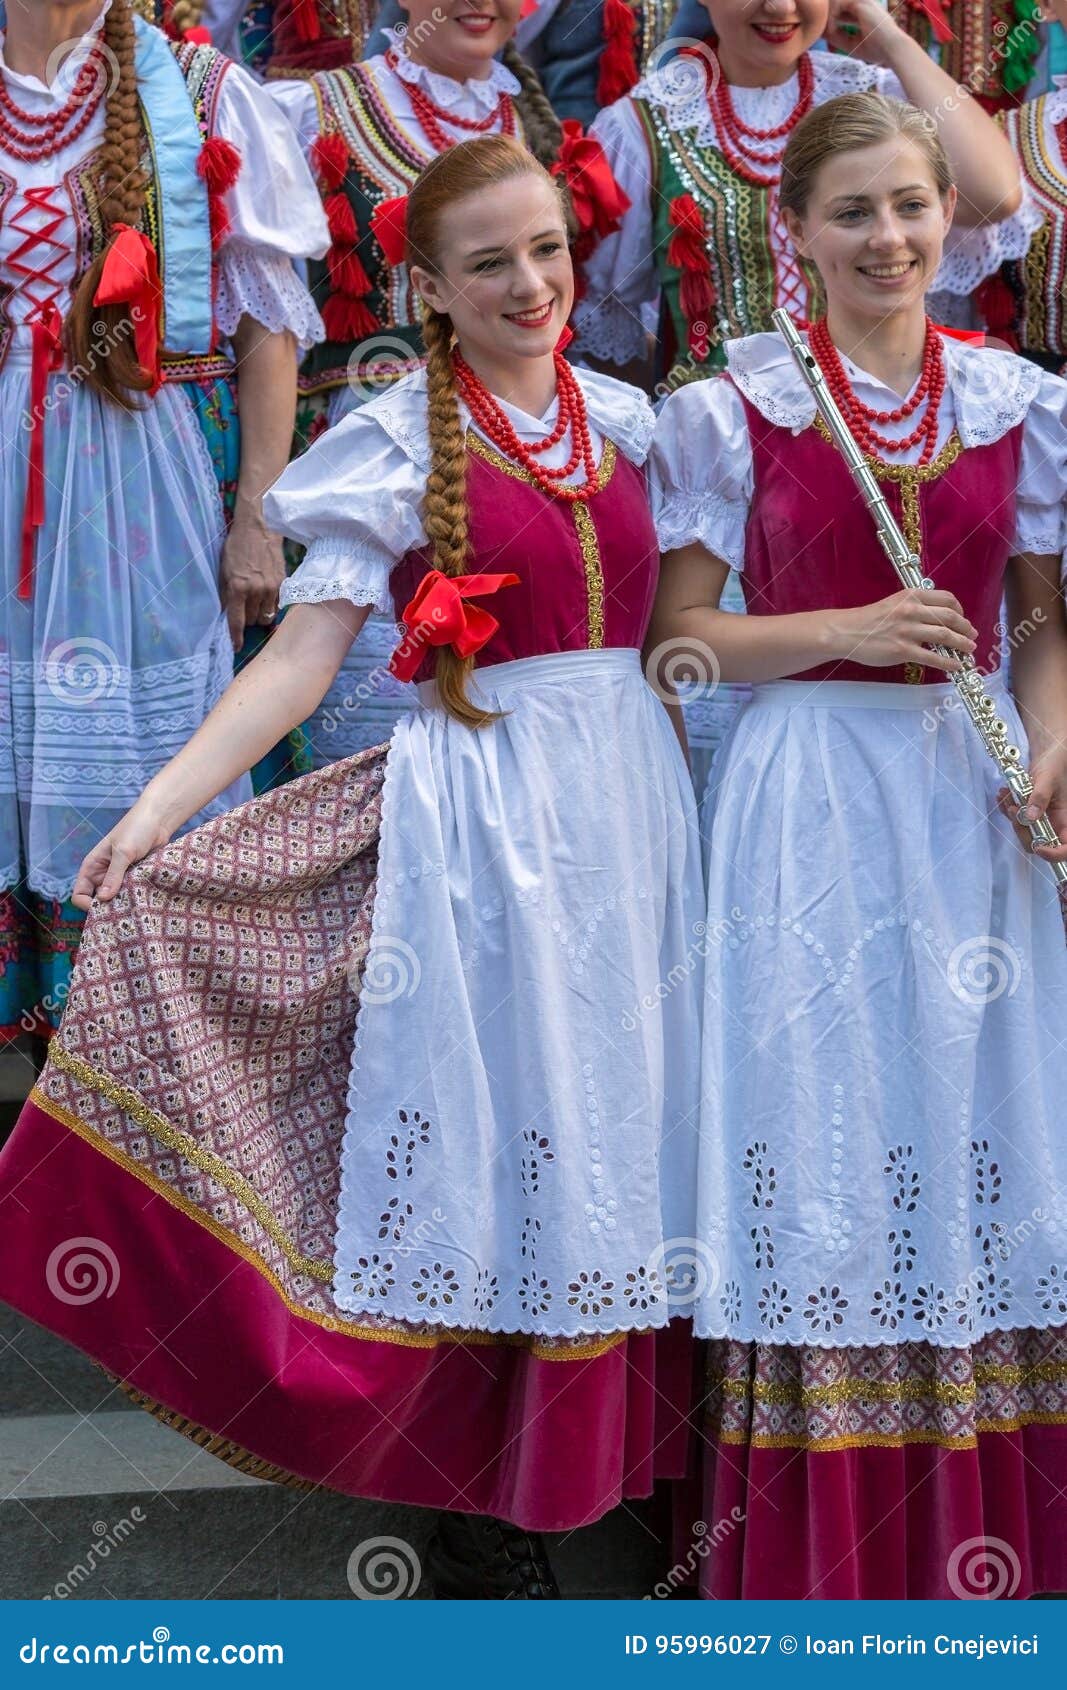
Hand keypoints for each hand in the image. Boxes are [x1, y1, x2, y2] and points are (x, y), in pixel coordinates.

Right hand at [71, 797, 173, 911]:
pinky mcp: (135, 880)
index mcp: (92, 868)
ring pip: (117, 901)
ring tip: (135, 909)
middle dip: (108, 909)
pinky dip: (136, 900)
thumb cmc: (136, 829)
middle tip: (122, 914)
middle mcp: (103, 876)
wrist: (158, 820)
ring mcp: (120, 879)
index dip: (87, 905)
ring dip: (124, 905)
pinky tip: (145, 903)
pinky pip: (132, 895)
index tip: (105, 907)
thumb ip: (114, 874)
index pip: (79, 895)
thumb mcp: (123, 851)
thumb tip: (103, 898)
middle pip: (98, 902)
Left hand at [219, 499, 285, 652]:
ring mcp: (272, 588)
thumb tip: (228, 614)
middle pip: (252, 621)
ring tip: (254, 603)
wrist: (260, 528)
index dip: (236, 637)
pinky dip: (269, 606)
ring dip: (258, 614)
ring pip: (265, 616)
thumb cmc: (237, 547)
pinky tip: (264, 597)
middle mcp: (257, 591)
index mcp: (238, 587)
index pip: (237, 621)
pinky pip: (276, 606)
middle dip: (246, 619)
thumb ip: (226, 594)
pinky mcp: (282, 584)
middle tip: (242, 609)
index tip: (236, 647)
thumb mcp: (224, 569)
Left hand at [824, 0, 904, 64]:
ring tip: (825, 32)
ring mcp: (861, 1)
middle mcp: (861, 4)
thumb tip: (821, 32)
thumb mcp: (851, 43)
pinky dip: (831, 17)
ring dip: (827, 18)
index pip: (840, 12)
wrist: (891, 48)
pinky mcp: (859, 2)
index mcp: (862, 13)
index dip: (830, 23)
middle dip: (826, 18)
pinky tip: (831, 30)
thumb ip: (836, 36)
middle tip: (821, 33)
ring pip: (835, 3)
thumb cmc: (876, 49)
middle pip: (836, 5)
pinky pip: (837, 5)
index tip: (825, 38)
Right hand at [828, 587, 977, 671]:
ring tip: (970, 650)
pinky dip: (948, 662)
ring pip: (945, 636)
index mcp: (912, 596)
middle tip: (972, 636)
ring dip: (962, 644)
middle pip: (950, 617)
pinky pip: (932, 657)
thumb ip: (916, 607)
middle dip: (966, 628)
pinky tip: (956, 666)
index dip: (960, 610)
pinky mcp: (902, 650)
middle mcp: (912, 610)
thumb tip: (939, 619)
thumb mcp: (895, 603)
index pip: (947, 599)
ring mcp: (908, 631)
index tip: (963, 619)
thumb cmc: (870, 619)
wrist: (847, 632)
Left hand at [996, 746, 1066, 864]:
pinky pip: (1015, 818)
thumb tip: (1031, 818)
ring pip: (1023, 831)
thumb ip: (1040, 797)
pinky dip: (1007, 808)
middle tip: (1014, 809)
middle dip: (1022, 829)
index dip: (1054, 854)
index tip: (1040, 848)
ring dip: (1011, 816)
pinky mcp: (1028, 813)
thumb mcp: (1048, 778)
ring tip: (1005, 794)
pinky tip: (1003, 794)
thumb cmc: (1054, 765)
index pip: (1066, 848)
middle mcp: (1054, 824)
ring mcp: (1040, 820)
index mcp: (1065, 820)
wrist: (1047, 754)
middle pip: (1037, 843)